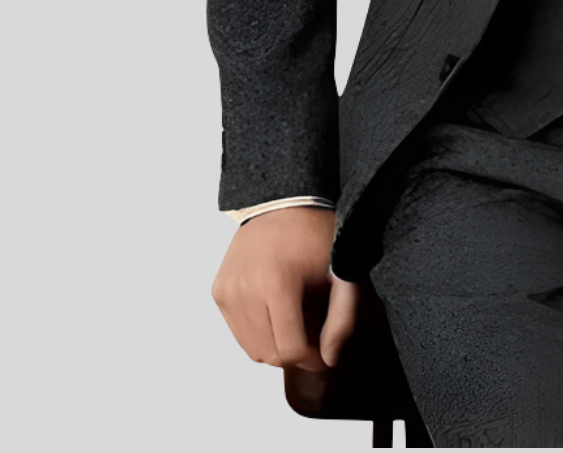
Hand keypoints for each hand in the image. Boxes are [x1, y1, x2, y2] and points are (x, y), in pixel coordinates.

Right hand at [211, 206, 359, 370]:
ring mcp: (228, 290)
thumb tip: (328, 359)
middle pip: (268, 354)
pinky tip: (276, 308)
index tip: (325, 353)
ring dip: (275, 344)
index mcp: (276, 283)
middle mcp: (244, 289)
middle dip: (295, 353)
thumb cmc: (315, 233)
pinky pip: (239, 331)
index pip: (289, 349)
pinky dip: (258, 331)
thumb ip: (342, 319)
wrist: (284, 202)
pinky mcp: (219, 291)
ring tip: (296, 318)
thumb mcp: (341, 273)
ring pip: (251, 348)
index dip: (312, 359)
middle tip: (314, 332)